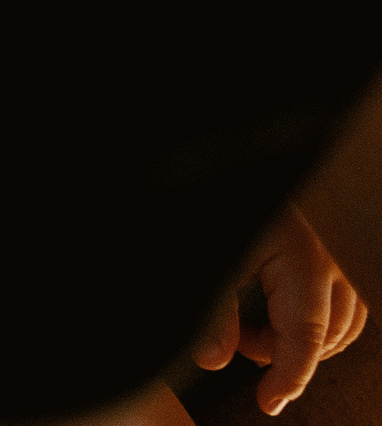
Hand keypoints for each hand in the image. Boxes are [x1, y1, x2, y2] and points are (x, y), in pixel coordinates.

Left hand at [193, 203, 369, 415]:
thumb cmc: (222, 196)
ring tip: (250, 330)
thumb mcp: (211, 255)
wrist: (239, 154)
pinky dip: (315, 321)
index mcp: (305, 258)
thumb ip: (211, 311)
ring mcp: (342, 252)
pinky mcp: (338, 248)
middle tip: (237, 343)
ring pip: (342, 323)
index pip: (307, 336)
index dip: (289, 377)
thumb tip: (212, 361)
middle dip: (284, 354)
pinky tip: (276, 315)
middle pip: (326, 335)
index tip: (270, 403)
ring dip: (301, 340)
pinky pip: (344, 303)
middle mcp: (334, 257)